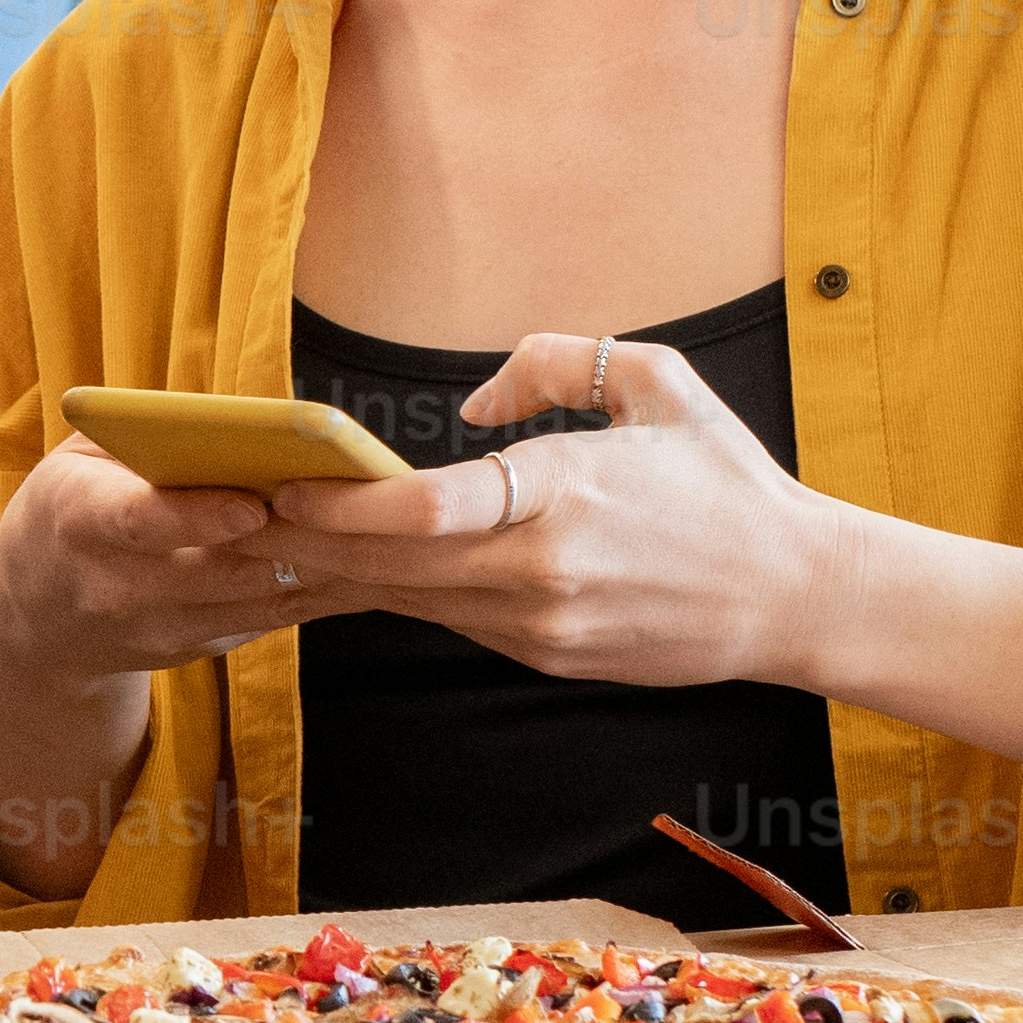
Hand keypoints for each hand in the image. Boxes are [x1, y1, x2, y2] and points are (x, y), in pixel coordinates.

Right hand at [0, 441, 368, 693]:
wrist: (37, 617)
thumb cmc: (72, 506)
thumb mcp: (83, 460)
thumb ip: (147, 438)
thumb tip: (248, 423)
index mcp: (81, 524)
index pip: (141, 523)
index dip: (197, 517)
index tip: (250, 505)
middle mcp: (120, 589)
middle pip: (222, 569)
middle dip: (295, 539)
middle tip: (363, 507)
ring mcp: (165, 630)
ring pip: (264, 597)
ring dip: (329, 567)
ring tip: (390, 533)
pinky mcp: (205, 648)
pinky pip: (278, 614)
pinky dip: (328, 587)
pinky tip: (379, 560)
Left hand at [259, 335, 848, 691]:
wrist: (793, 594)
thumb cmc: (724, 478)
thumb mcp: (654, 382)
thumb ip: (555, 364)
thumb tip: (472, 405)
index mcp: (566, 493)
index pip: (431, 511)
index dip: (344, 504)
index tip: (282, 484)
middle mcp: (544, 571)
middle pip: (395, 566)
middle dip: (307, 541)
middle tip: (229, 512)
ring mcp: (542, 626)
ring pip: (411, 600)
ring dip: (335, 573)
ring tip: (259, 539)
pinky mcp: (544, 658)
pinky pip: (448, 620)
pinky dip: (392, 595)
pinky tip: (339, 572)